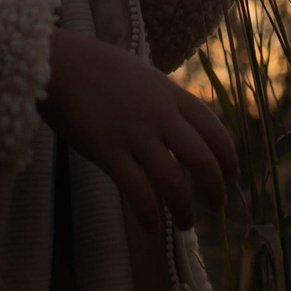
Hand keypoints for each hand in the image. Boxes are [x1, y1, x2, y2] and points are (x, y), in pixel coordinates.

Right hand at [40, 29, 237, 231]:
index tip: (233, 179)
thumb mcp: (144, 75)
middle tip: (217, 206)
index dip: (229, 159)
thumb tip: (183, 126)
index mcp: (171, 94)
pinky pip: (136, 190)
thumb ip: (165, 100)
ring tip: (186, 224)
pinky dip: (149, 214)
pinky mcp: (108, 151)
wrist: (58, 63)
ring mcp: (134, 133)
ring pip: (172, 180)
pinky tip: (152, 227)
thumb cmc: (96, 67)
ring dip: (184, 208)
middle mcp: (159, 114)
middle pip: (201, 158)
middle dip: (215, 188)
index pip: (214, 130)